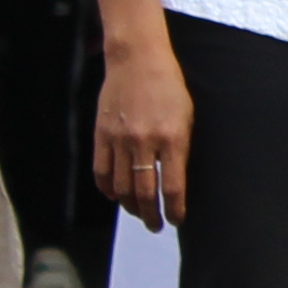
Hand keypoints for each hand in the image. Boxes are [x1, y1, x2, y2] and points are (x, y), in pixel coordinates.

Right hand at [95, 38, 191, 230]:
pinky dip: (108, 189)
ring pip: (121, 187)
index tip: (176, 220)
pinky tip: (115, 195)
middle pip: (145, 193)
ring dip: (130, 206)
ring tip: (138, 212)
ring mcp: (120, 140)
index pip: (172, 187)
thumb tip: (176, 181)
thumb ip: (181, 149)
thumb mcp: (186, 117)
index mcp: (173, 139)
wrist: (137, 61)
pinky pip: (101, 172)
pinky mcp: (101, 135)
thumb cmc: (168, 87)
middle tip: (155, 225)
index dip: (174, 210)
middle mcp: (145, 143)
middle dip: (151, 215)